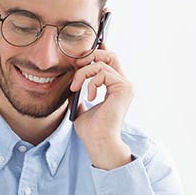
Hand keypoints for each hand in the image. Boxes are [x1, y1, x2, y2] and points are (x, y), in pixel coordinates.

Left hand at [69, 45, 133, 169]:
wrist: (98, 141)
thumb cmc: (91, 131)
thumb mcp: (80, 110)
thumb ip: (78, 97)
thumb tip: (70, 89)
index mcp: (115, 89)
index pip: (109, 62)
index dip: (97, 53)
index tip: (81, 56)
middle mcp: (123, 85)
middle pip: (110, 55)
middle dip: (91, 55)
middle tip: (76, 65)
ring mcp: (125, 86)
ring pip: (102, 64)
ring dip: (83, 73)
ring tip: (75, 88)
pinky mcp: (124, 88)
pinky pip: (103, 73)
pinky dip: (91, 82)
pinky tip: (90, 97)